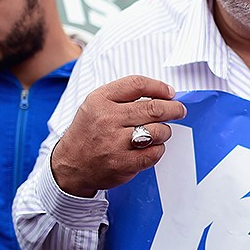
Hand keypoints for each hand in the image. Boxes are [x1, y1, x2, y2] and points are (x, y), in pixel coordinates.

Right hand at [51, 75, 186, 197]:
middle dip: (174, 109)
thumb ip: (124, 96)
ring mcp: (115, 142)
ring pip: (158, 131)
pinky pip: (155, 153)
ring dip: (165, 131)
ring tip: (160, 132)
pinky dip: (158, 149)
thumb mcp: (96, 105)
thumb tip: (163, 94)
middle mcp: (107, 119)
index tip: (170, 93)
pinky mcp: (123, 163)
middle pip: (154, 108)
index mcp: (100, 100)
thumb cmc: (89, 132)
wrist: (70, 165)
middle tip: (179, 110)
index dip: (160, 87)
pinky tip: (151, 147)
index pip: (137, 84)